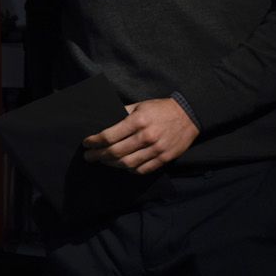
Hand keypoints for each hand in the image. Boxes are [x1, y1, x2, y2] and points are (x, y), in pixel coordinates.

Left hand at [83, 97, 199, 174]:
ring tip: (103, 161)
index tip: (86, 143)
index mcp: (138, 121)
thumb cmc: (160, 109)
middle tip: (88, 156)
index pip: (109, 136)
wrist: (189, 115)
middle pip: (115, 152)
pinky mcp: (165, 158)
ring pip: (127, 163)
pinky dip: (130, 170)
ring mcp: (156, 150)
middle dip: (98, 155)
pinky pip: (143, 169)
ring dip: (111, 164)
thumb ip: (121, 114)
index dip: (94, 141)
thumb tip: (103, 123)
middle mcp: (146, 137)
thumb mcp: (139, 105)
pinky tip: (123, 166)